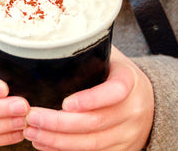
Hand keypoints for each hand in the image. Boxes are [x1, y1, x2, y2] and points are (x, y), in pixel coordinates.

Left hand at [23, 47, 153, 150]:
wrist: (146, 101)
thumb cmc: (115, 74)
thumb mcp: (109, 57)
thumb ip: (86, 50)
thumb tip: (51, 39)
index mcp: (130, 81)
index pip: (114, 92)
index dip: (90, 100)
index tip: (65, 103)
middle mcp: (132, 110)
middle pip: (95, 122)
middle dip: (59, 123)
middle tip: (31, 117)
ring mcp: (128, 133)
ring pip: (91, 144)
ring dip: (57, 140)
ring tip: (31, 132)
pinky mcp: (121, 150)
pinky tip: (44, 143)